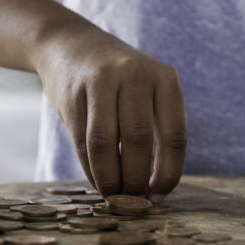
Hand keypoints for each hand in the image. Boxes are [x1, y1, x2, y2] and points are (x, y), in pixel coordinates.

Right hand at [35, 29, 186, 198]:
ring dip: (110, 178)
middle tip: (132, 200)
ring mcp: (101, 80)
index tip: (159, 195)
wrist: (69, 44)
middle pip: (139, 140)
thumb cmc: (117, 80)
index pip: (175, 135)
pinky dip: (91, 169)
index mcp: (165, 78)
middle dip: (135, 179)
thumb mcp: (146, 90)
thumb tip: (155, 191)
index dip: (169, 172)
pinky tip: (97, 180)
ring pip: (106, 143)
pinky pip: (82, 141)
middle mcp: (135, 74)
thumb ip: (154, 129)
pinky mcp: (72, 93)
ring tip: (113, 196)